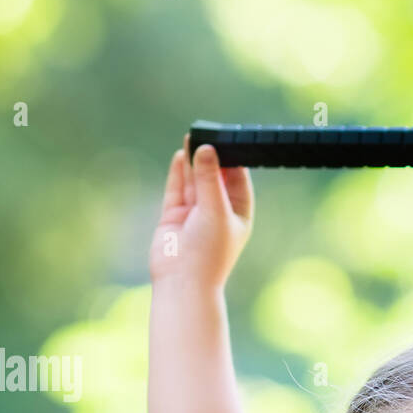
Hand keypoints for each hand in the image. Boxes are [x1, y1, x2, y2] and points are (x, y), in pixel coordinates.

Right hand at [149, 134, 253, 285]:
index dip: (234, 159)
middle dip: (211, 156)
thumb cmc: (208, 252)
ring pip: (194, 179)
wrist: (182, 281)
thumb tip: (207, 148)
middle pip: (215, 176)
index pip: (239, 179)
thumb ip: (209, 178)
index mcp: (238, 214)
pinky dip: (178, 172)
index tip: (228, 137)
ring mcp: (195, 213)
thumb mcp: (215, 211)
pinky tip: (180, 154)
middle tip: (207, 131)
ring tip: (192, 135)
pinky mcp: (174, 215)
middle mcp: (217, 212)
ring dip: (193, 160)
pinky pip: (177, 188)